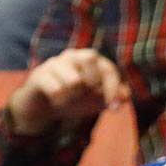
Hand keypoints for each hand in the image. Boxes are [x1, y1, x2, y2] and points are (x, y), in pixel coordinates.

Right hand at [4, 48, 127, 136]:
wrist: (42, 106)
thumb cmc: (73, 99)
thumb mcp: (96, 100)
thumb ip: (114, 96)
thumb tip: (126, 95)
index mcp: (91, 61)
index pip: (108, 68)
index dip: (113, 88)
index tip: (113, 108)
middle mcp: (73, 56)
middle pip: (90, 57)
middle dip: (93, 83)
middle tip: (85, 97)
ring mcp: (55, 63)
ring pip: (73, 79)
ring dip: (74, 97)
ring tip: (68, 101)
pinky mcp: (39, 75)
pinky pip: (55, 90)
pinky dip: (59, 102)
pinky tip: (56, 103)